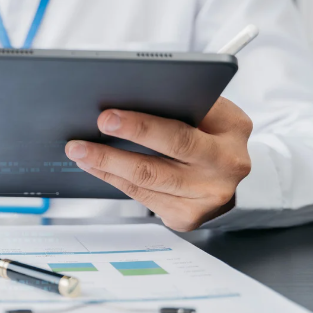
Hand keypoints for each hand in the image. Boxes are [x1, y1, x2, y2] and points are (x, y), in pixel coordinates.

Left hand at [64, 98, 252, 230]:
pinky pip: (142, 196)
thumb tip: (124, 96)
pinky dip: (113, 178)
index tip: (108, 115)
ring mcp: (209, 196)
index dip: (142, 123)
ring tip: (79, 149)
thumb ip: (180, 103)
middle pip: (170, 150)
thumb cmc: (207, 134)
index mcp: (233, 128)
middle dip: (125, 139)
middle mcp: (227, 164)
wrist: (225, 178)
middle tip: (93, 129)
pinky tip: (93, 166)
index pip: (186, 122)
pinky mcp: (188, 216)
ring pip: (149, 178)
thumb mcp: (208, 112)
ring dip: (107, 162)